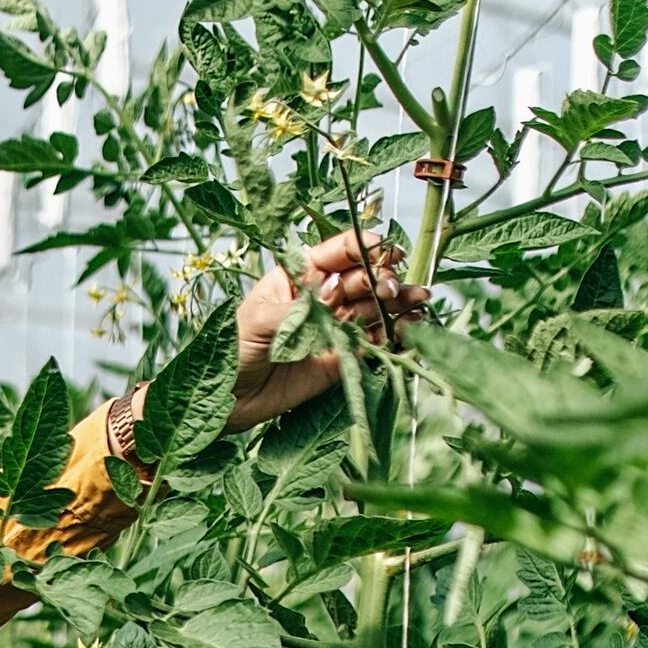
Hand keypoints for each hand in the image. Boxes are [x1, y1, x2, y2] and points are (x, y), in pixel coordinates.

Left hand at [225, 227, 424, 427]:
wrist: (229, 399)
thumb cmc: (234, 350)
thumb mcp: (259, 320)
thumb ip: (297, 309)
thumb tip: (332, 297)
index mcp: (300, 276)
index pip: (339, 252)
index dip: (364, 247)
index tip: (384, 249)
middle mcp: (322, 298)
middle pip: (363, 279)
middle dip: (382, 279)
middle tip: (391, 288)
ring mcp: (334, 327)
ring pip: (375, 308)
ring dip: (398, 303)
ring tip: (419, 301)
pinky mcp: (342, 358)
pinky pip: (374, 343)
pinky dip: (394, 336)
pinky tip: (410, 329)